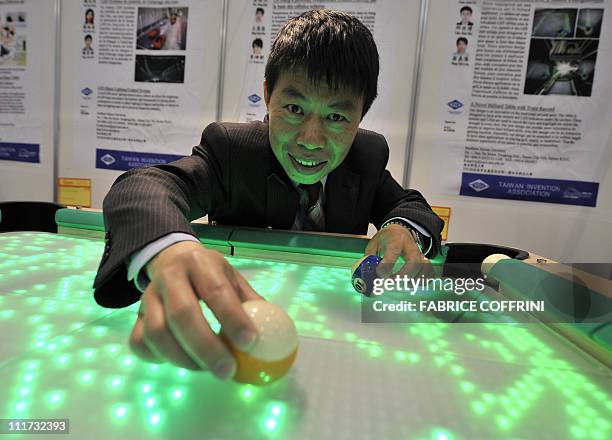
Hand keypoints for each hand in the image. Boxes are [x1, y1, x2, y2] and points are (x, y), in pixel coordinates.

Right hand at [128, 241, 262, 378]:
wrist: (172, 259)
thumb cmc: (210, 275)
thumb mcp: (232, 278)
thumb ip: (250, 303)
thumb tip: (271, 335)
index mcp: (200, 263)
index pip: (216, 291)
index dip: (233, 319)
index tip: (250, 343)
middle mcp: (170, 277)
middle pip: (183, 315)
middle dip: (206, 348)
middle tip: (226, 371)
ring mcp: (148, 297)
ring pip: (157, 333)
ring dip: (183, 358)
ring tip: (206, 369)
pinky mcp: (135, 315)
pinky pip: (138, 343)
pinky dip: (158, 358)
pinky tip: (180, 361)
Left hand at [365, 224, 431, 278]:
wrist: (400, 231)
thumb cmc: (386, 239)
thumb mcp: (374, 244)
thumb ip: (369, 258)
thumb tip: (366, 275)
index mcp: (395, 240)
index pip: (393, 252)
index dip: (387, 265)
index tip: (380, 274)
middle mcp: (410, 246)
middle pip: (414, 261)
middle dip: (403, 275)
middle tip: (392, 283)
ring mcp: (420, 254)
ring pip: (424, 267)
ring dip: (412, 280)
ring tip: (400, 284)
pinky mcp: (424, 261)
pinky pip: (429, 272)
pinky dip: (422, 280)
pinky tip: (412, 284)